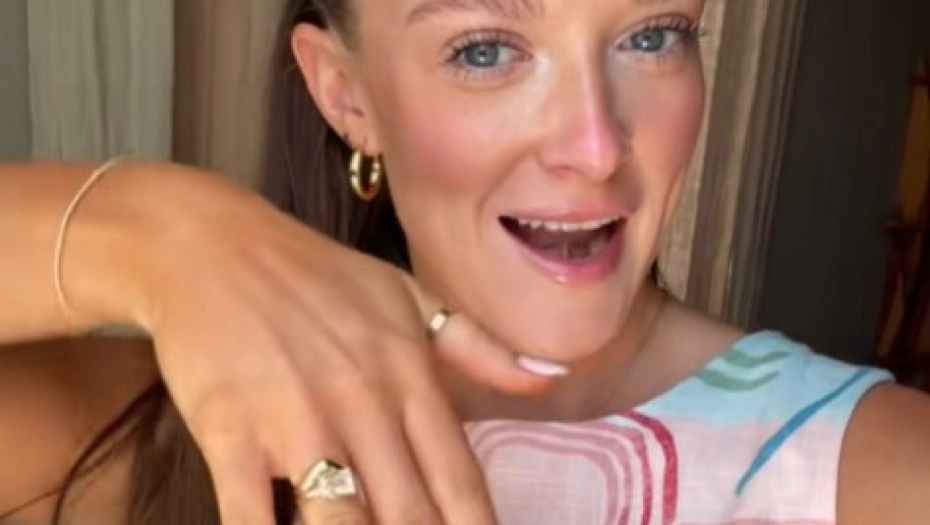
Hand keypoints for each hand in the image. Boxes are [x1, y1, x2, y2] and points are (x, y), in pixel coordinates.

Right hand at [121, 166, 562, 524]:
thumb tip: (551, 377)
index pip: (460, 481)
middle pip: (410, 517)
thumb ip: (478, 346)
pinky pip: (252, 516)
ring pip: (342, 523)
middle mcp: (364, 403)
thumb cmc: (313, 273)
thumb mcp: (406, 295)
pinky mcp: (231, 430)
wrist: (208, 244)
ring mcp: (297, 420)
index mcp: (409, 374)